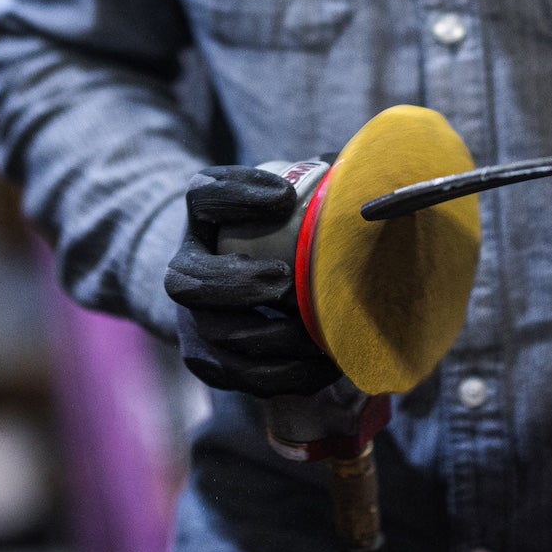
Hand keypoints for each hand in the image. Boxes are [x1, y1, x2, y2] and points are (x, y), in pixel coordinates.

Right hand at [162, 165, 341, 397]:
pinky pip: (241, 377)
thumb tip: (369, 175)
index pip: (205, 196)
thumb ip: (314, 184)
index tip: (284, 195)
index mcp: (200, 215)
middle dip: (236, 286)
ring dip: (269, 340)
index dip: (238, 195)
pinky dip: (286, 375)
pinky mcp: (208, 361)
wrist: (227, 277)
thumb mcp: (279, 196)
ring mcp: (190, 320)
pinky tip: (326, 365)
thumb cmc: (267, 229)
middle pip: (187, 282)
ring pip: (215, 337)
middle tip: (284, 282)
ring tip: (316, 335)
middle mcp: (183, 268)